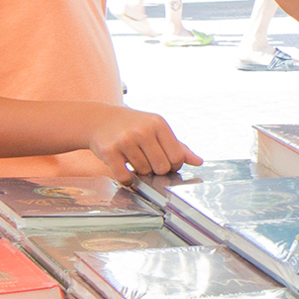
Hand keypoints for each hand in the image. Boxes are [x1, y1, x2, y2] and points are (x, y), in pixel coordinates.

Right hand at [86, 107, 200, 180]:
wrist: (100, 120)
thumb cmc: (132, 125)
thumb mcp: (157, 129)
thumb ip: (178, 146)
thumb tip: (198, 161)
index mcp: (158, 123)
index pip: (177, 157)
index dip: (173, 165)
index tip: (164, 161)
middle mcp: (143, 130)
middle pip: (162, 168)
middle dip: (156, 170)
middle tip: (148, 161)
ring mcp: (125, 140)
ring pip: (144, 172)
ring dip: (140, 171)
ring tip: (133, 159)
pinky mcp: (110, 151)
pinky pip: (125, 177)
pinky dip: (126, 178)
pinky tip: (123, 167)